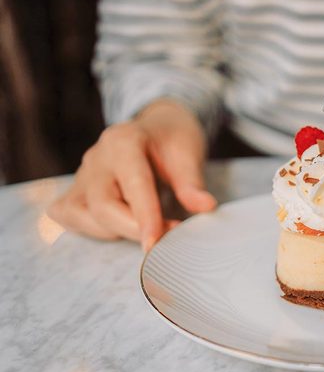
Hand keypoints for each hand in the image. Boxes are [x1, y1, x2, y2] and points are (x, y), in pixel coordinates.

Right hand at [48, 100, 216, 250]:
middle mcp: (97, 157)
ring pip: (83, 215)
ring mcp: (82, 174)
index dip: (145, 217)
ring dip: (114, 231)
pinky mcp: (76, 189)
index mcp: (123, 141)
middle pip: (102, 205)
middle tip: (166, 236)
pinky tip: (117, 226)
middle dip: (133, 228)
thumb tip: (206, 207)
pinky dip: (91, 228)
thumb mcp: (189, 153)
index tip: (157, 243)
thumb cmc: (173, 141)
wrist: (158, 128)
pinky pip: (69, 215)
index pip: (133, 184)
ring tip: (146, 224)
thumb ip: (192, 183)